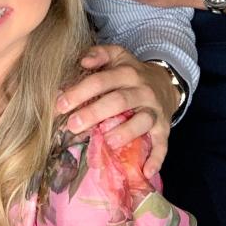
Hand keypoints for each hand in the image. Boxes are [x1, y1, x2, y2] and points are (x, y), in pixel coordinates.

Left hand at [56, 44, 178, 176]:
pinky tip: (145, 171)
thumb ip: (99, 54)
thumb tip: (83, 61)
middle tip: (73, 125)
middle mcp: (142, 91)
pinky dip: (156, 159)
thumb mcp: (117, 56)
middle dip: (94, 113)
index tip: (59, 105)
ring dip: (125, 132)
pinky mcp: (164, 128)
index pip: (100, 81)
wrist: (166, 83)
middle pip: (118, 101)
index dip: (79, 92)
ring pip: (142, 121)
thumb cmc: (131, 72)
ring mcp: (155, 111)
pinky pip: (162, 145)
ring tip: (106, 141)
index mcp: (127, 72)